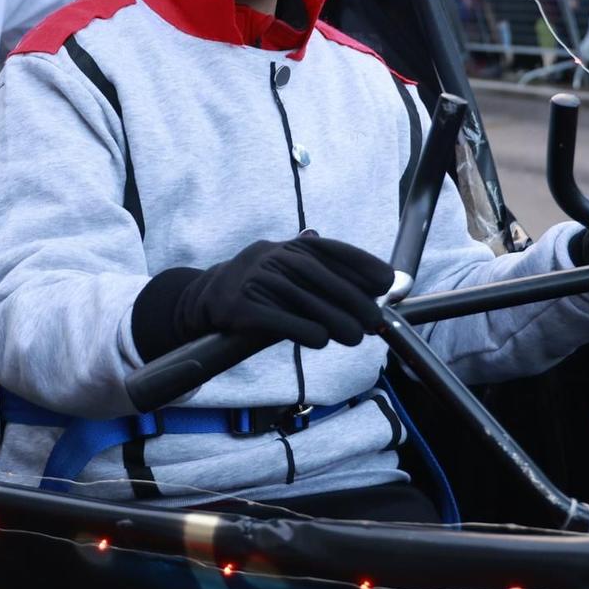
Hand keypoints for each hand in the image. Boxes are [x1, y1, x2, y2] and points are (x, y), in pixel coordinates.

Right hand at [131, 236, 391, 361]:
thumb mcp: (290, 276)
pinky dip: (301, 329)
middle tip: (374, 320)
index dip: (359, 263)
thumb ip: (327, 277)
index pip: (329, 249)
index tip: (387, 281)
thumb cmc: (260, 293)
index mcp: (286, 247)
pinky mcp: (236, 307)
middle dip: (351, 298)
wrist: (202, 303)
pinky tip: (320, 340)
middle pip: (317, 275)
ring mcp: (250, 279)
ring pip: (300, 298)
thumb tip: (381, 281)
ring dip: (333, 320)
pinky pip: (274, 319)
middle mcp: (269, 256)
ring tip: (355, 337)